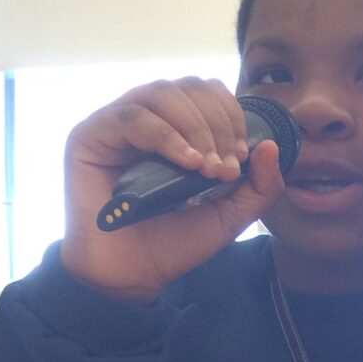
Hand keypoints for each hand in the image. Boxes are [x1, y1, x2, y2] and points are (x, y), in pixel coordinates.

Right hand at [61, 78, 284, 301]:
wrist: (134, 275)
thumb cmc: (175, 242)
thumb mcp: (230, 215)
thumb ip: (259, 185)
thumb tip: (271, 145)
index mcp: (176, 128)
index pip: (208, 93)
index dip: (231, 115)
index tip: (241, 157)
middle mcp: (146, 118)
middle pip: (189, 86)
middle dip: (218, 124)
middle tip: (224, 167)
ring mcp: (116, 123)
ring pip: (163, 93)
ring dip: (196, 127)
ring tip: (206, 168)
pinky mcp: (91, 135)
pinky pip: (134, 117)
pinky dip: (167, 136)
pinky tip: (187, 163)